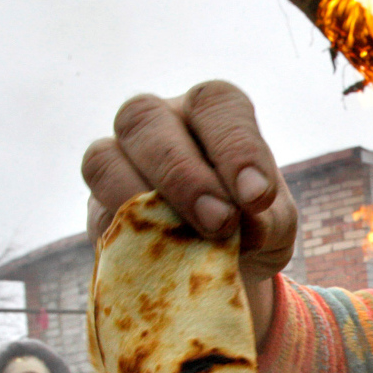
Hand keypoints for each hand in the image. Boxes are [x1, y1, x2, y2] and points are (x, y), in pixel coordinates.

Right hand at [82, 82, 297, 342]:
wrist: (221, 268)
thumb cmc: (253, 226)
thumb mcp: (275, 224)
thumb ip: (267, 220)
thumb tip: (245, 227)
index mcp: (210, 114)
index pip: (216, 105)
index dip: (236, 146)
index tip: (257, 197)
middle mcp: (159, 124)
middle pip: (146, 119)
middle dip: (183, 174)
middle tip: (221, 222)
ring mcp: (120, 161)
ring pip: (104, 157)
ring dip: (139, 197)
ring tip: (180, 240)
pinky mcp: (99, 209)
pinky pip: (97, 212)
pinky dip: (124, 233)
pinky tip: (155, 255)